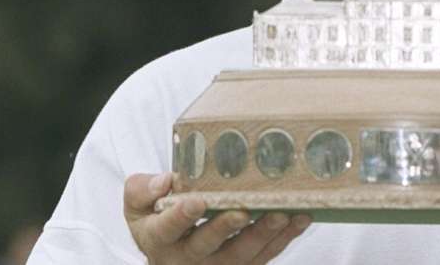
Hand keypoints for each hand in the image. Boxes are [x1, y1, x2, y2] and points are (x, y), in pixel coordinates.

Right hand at [124, 172, 310, 263]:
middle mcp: (187, 257)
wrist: (171, 250)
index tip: (197, 200)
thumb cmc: (157, 217)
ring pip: (242, 256)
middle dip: (226, 228)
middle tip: (243, 211)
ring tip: (283, 214)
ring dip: (264, 235)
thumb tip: (165, 181)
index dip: (181, 216)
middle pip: (208, 246)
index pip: (167, 229)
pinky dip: (284, 239)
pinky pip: (264, 257)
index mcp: (159, 238)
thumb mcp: (138, 204)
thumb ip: (142, 189)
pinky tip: (300, 219)